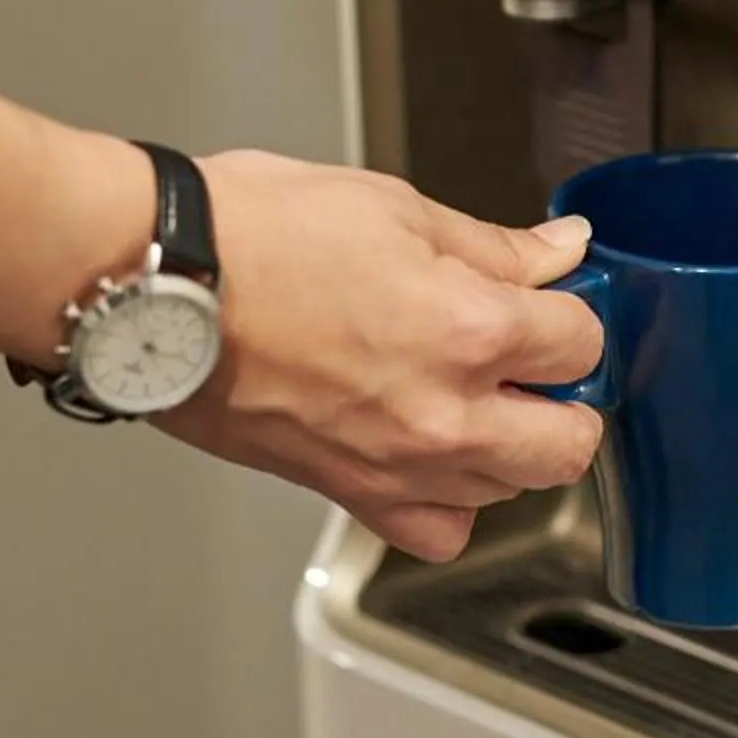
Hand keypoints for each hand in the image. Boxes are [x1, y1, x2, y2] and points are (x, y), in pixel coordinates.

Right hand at [156, 150, 603, 562]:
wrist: (156, 286)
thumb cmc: (249, 236)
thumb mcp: (392, 208)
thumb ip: (492, 246)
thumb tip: (558, 252)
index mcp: (470, 330)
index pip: (582, 342)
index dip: (570, 312)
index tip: (549, 302)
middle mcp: (446, 416)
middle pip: (570, 443)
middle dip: (566, 400)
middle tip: (532, 362)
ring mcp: (398, 468)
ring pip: (509, 491)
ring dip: (510, 448)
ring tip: (472, 397)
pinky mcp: (347, 494)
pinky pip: (437, 529)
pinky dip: (448, 501)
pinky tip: (430, 454)